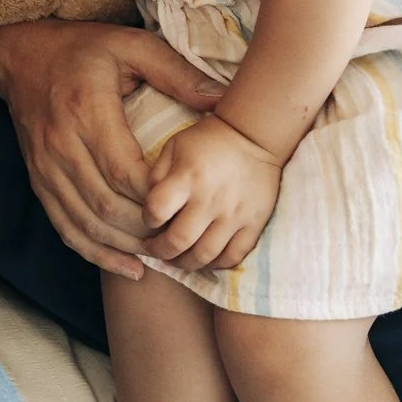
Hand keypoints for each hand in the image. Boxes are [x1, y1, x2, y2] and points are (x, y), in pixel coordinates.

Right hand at [0, 19, 226, 278]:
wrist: (19, 55)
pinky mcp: (39, 181)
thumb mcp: (130, 45)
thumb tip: (222, 101)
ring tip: (166, 256)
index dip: (158, 197)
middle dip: (148, 229)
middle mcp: (61, 145)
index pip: (124, 172)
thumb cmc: (81, 48)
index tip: (190, 204)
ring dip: (127, 247)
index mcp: (86, 111)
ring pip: (87, 224)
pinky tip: (129, 266)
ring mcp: (46, 168)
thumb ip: (176, 72)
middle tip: (186, 237)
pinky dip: (97, 253)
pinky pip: (65, 228)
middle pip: (107, 206)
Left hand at [143, 114, 282, 272]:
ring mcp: (234, 214)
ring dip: (185, 263)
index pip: (156, 210)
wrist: (253, 136)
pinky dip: (216, 264)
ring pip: (205, 255)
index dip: (146, 219)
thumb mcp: (175, 146)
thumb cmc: (207, 141)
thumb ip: (157, 174)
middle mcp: (210, 199)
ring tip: (177, 258)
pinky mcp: (255, 223)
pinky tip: (205, 258)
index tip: (148, 219)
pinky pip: (233, 256)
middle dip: (160, 251)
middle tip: (154, 250)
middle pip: (178, 241)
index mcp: (187, 177)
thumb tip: (146, 205)